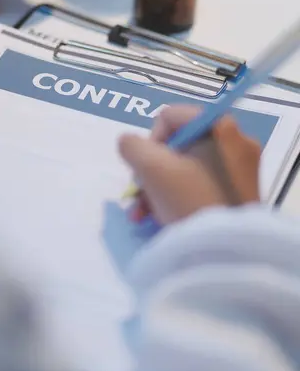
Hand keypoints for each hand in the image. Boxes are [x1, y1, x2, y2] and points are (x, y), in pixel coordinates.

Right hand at [119, 106, 260, 225]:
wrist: (226, 253)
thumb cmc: (190, 201)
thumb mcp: (151, 167)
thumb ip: (132, 146)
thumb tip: (129, 143)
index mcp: (220, 127)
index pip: (171, 117)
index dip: (150, 141)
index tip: (145, 169)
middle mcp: (236, 142)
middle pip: (178, 144)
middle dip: (151, 169)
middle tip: (139, 192)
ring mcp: (240, 170)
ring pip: (186, 167)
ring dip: (158, 185)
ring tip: (141, 212)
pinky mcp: (239, 194)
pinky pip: (199, 184)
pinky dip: (176, 196)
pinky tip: (157, 217)